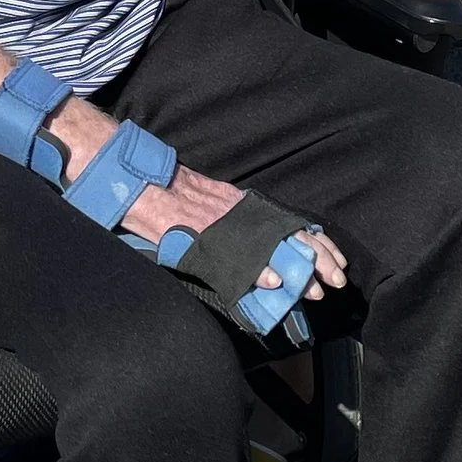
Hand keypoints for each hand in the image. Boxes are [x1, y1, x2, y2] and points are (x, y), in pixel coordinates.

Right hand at [46, 95, 346, 291]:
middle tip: (338, 281)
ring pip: (264, 245)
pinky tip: (271, 281)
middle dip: (314, 257)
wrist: (123, 172)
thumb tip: (242, 245)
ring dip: (292, 268)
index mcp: (231, 201)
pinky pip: (228, 253)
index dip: (311, 240)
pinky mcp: (193, 231)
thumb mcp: (195, 198)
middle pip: (283, 231)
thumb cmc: (155, 187)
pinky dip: (252, 267)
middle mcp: (229, 208)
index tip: (336, 258)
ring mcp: (213, 220)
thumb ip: (218, 219)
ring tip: (315, 288)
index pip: (281, 220)